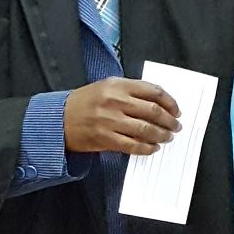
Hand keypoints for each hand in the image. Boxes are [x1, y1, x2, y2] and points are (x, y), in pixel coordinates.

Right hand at [64, 77, 179, 155]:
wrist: (57, 119)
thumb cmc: (84, 103)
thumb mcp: (106, 88)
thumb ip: (130, 92)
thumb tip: (159, 103)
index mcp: (117, 85)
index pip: (153, 91)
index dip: (170, 102)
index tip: (176, 110)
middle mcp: (114, 101)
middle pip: (153, 111)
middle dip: (169, 121)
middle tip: (175, 126)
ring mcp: (109, 120)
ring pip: (146, 129)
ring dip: (162, 135)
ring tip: (167, 137)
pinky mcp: (104, 138)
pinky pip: (132, 145)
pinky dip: (147, 148)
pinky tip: (152, 148)